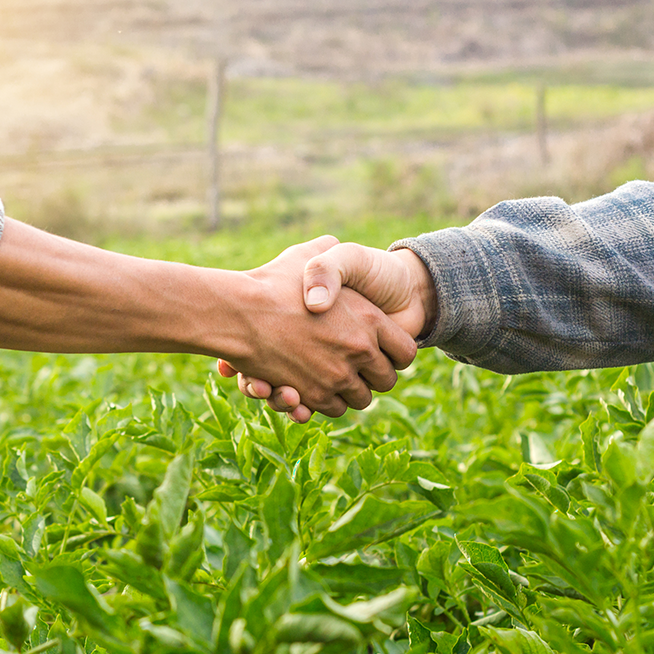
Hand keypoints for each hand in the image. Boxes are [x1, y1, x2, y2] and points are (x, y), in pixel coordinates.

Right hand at [218, 237, 416, 418]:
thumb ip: (332, 255)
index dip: (396, 353)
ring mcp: (337, 377)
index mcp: (370, 320)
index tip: (383, 350)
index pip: (404, 351)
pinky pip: (334, 408)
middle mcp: (359, 351)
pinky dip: (327, 402)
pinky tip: (317, 383)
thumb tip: (338, 249)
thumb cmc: (276, 281)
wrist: (239, 311)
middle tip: (359, 366)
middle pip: (385, 381)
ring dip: (351, 391)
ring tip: (336, 375)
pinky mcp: (315, 396)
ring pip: (361, 399)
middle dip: (374, 376)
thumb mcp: (312, 255)